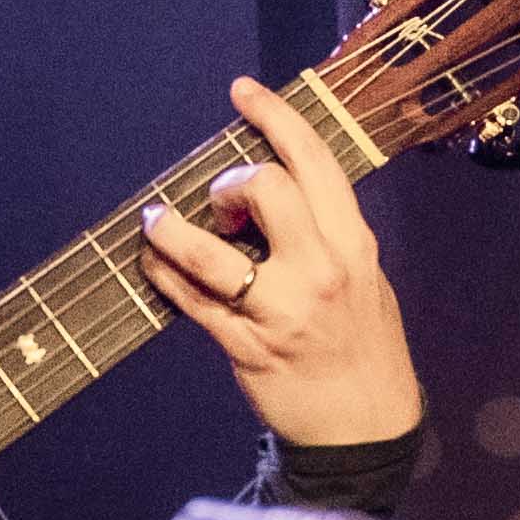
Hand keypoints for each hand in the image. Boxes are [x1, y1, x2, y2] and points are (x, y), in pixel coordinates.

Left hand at [143, 81, 421, 447]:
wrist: (367, 426)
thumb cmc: (363, 344)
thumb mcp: (366, 276)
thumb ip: (327, 233)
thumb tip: (275, 188)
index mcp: (353, 243)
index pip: (314, 162)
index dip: (275, 117)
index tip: (243, 92)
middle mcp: (321, 270)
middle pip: (265, 190)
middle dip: (228, 183)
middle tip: (221, 202)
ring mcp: (281, 311)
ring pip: (210, 253)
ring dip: (170, 230)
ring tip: (156, 220)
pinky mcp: (246, 347)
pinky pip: (190, 301)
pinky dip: (162, 275)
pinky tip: (151, 263)